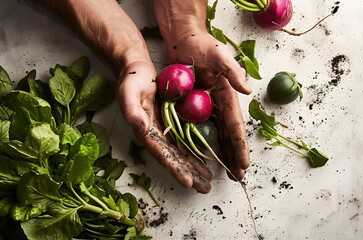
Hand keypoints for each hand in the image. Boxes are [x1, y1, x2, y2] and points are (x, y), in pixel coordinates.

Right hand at [117, 61, 212, 192]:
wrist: (135, 68)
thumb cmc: (131, 79)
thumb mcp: (129, 90)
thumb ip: (131, 109)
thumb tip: (139, 126)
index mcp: (145, 130)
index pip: (162, 154)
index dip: (174, 168)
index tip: (187, 181)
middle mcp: (155, 134)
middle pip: (174, 159)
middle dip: (189, 175)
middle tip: (205, 188)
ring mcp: (164, 130)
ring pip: (181, 153)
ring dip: (194, 168)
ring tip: (207, 181)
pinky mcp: (171, 123)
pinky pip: (185, 141)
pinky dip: (194, 152)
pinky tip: (204, 161)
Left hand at [165, 32, 251, 179]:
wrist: (185, 39)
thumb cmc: (202, 45)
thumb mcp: (218, 55)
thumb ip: (232, 71)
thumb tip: (248, 90)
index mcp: (227, 95)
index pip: (235, 125)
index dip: (240, 146)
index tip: (244, 164)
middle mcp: (220, 104)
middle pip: (228, 135)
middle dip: (234, 156)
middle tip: (238, 177)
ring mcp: (207, 106)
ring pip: (216, 135)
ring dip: (222, 153)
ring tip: (227, 172)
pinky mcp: (195, 105)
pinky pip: (200, 127)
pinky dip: (205, 142)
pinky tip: (205, 155)